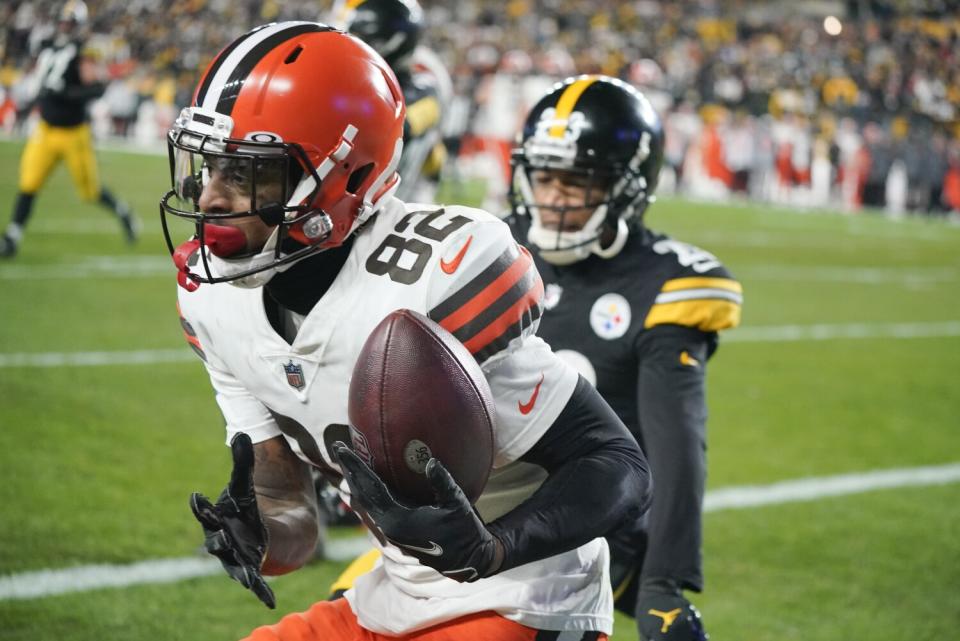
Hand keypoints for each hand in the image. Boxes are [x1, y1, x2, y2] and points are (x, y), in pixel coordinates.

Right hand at [190, 433, 274, 607]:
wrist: (271, 527)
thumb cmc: (250, 506)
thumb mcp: (246, 485)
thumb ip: (243, 462)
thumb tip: (240, 433)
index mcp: (217, 517)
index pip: (205, 512)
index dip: (201, 506)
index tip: (197, 497)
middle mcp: (222, 540)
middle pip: (215, 541)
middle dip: (217, 538)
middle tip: (220, 535)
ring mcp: (235, 558)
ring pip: (232, 564)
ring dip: (236, 567)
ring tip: (242, 572)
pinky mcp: (252, 570)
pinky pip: (255, 583)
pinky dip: (260, 591)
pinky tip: (269, 601)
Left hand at [334, 442, 503, 581]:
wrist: (468, 558)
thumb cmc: (464, 530)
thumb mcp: (457, 503)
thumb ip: (442, 482)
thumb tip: (430, 462)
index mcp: (398, 520)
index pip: (370, 488)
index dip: (356, 467)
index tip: (342, 449)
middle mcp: (389, 526)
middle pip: (361, 495)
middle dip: (350, 472)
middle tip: (339, 449)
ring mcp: (391, 530)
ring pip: (366, 503)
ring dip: (357, 482)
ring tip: (348, 462)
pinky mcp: (397, 530)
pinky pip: (374, 508)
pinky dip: (367, 492)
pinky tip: (366, 482)